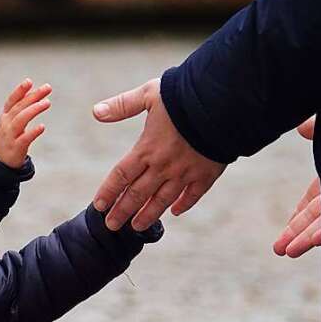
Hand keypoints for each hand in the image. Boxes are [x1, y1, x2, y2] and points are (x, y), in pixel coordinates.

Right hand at [0, 79, 51, 168]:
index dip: (20, 91)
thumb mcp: (10, 122)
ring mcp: (10, 135)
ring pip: (21, 119)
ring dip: (34, 109)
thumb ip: (21, 108)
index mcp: (5, 116)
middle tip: (47, 88)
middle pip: (20, 107)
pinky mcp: (16, 148)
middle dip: (33, 96)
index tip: (29, 81)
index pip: (12, 101)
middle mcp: (6, 124)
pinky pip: (24, 139)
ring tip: (47, 103)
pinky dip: (33, 132)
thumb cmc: (8, 138)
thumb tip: (33, 91)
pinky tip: (42, 127)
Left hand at [91, 78, 225, 230]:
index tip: (99, 206)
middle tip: (111, 225)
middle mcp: (163, 166)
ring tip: (137, 227)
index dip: (108, 192)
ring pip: (162, 200)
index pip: (121, 176)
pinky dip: (184, 204)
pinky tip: (175, 212)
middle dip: (122, 212)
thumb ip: (122, 105)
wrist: (224, 101)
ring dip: (148, 215)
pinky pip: (193, 195)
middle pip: (137, 194)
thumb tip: (95, 112)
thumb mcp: (150, 94)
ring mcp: (185, 173)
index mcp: (147, 149)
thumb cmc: (185, 94)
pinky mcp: (206, 174)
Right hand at [273, 117, 320, 257]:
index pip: (314, 201)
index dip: (300, 217)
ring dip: (306, 239)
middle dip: (297, 234)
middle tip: (280, 250)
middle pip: (316, 217)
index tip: (288, 231)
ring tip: (287, 252)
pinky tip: (315, 240)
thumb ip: (319, 129)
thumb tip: (301, 126)